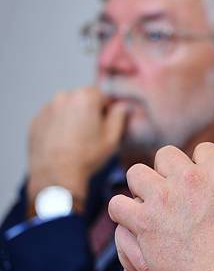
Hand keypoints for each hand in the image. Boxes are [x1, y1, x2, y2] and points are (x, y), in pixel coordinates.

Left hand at [27, 87, 126, 213]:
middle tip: (92, 134)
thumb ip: (119, 116)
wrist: (55, 175)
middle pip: (83, 99)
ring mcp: (47, 108)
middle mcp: (64, 97)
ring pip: (67, 108)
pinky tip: (63, 143)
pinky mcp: (36, 121)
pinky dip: (58, 126)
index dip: (108, 110)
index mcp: (85, 97)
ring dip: (73, 118)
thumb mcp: (112, 137)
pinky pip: (52, 118)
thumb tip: (121, 106)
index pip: (103, 95)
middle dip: (89, 112)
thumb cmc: (87, 156)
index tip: (107, 125)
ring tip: (76, 140)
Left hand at [109, 143, 213, 270]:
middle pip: (167, 155)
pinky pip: (118, 205)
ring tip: (151, 203)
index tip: (203, 181)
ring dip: (143, 186)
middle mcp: (189, 178)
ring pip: (137, 173)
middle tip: (175, 191)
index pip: (203, 150)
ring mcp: (162, 199)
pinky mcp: (143, 222)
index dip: (203, 165)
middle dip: (169, 170)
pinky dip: (124, 213)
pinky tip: (134, 221)